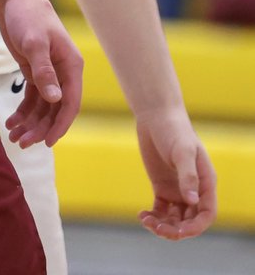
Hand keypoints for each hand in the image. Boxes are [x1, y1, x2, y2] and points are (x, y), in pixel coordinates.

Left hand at [0, 0, 82, 147]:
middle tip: (21, 143)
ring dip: (30, 123)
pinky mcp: (34, 70)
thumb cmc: (27, 15)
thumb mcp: (34, 43)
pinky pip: (33, 97)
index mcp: (71, 66)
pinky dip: (24, 110)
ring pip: (43, 106)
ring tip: (13, 136)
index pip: (70, 103)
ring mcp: (49, 72)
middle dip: (40, 128)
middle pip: (55, 109)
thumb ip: (44, 71)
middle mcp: (63, 72)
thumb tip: (55, 99)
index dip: (60, 125)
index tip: (46, 143)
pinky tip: (12, 122)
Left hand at [136, 108, 216, 239]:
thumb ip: (188, 176)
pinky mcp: (161, 187)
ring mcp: (177, 190)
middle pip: (189, 221)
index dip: (195, 227)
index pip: (206, 214)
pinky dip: (153, 217)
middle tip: (158, 228)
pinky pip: (160, 210)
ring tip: (147, 221)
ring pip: (174, 219)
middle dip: (176, 230)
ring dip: (163, 226)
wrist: (155, 116)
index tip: (180, 232)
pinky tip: (142, 215)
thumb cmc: (174, 130)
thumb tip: (192, 201)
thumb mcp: (183, 151)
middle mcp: (193, 190)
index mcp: (205, 183)